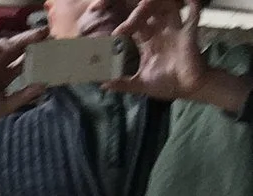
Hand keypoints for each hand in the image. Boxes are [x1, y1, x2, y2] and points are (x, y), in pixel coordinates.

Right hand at [0, 27, 49, 121]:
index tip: (54, 49)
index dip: (39, 55)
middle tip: (49, 33)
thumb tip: (44, 85)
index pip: (27, 61)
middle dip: (33, 41)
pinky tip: (10, 44)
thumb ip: (24, 95)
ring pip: (9, 46)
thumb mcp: (7, 106)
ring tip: (36, 34)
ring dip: (22, 39)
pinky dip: (0, 45)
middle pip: (20, 49)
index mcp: (9, 76)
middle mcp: (2, 66)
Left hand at [111, 0, 246, 106]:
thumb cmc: (167, 85)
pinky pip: (194, 14)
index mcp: (149, 43)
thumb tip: (101, 85)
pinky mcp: (190, 33)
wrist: (189, 89)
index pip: (134, 29)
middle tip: (127, 24)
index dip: (124, 28)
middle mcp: (161, 33)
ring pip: (167, 10)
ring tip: (145, 3)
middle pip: (149, 15)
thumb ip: (121, 83)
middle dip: (138, 13)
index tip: (113, 35)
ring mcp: (176, 31)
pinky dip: (193, 4)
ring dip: (158, 4)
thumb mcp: (140, 84)